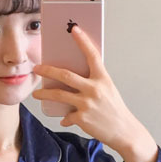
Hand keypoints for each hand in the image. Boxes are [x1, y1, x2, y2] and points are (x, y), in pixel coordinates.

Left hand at [31, 25, 147, 155]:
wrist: (124, 131)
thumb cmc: (115, 110)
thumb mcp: (108, 91)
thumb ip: (92, 83)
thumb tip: (71, 79)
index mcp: (103, 79)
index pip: (92, 55)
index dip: (83, 41)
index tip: (74, 29)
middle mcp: (94, 89)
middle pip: (65, 75)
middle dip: (48, 70)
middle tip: (37, 68)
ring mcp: (87, 104)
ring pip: (59, 95)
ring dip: (45, 94)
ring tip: (36, 94)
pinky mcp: (82, 118)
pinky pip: (67, 116)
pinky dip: (66, 118)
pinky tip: (65, 119)